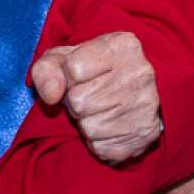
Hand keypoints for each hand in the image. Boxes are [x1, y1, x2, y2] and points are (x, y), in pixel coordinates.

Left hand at [28, 31, 161, 165]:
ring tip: (99, 111)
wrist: (132, 92)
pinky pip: (102, 148)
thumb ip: (46, 70)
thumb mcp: (64, 59)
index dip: (68, 78)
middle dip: (76, 102)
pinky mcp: (147, 135)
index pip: (74, 68)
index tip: (80, 77)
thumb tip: (52, 96)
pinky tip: (109, 127)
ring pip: (89, 127)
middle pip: (79, 101)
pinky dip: (98, 142)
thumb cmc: (91, 72)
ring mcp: (147, 105)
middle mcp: (141, 73)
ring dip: (86, 123)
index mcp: (122, 46)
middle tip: (89, 96)